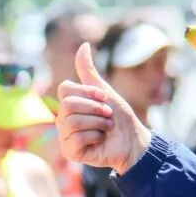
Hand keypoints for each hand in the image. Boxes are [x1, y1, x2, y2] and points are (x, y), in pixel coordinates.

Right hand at [56, 42, 152, 174]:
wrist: (132, 141)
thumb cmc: (119, 118)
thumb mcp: (104, 91)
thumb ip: (89, 71)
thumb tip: (83, 45)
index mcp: (69, 104)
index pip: (65, 89)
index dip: (88, 92)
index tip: (104, 98)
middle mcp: (63, 119)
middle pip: (68, 105)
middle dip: (95, 109)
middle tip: (108, 116)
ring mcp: (65, 136)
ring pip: (72, 121)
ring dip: (97, 123)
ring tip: (107, 128)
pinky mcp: (69, 152)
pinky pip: (76, 139)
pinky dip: (95, 137)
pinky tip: (100, 140)